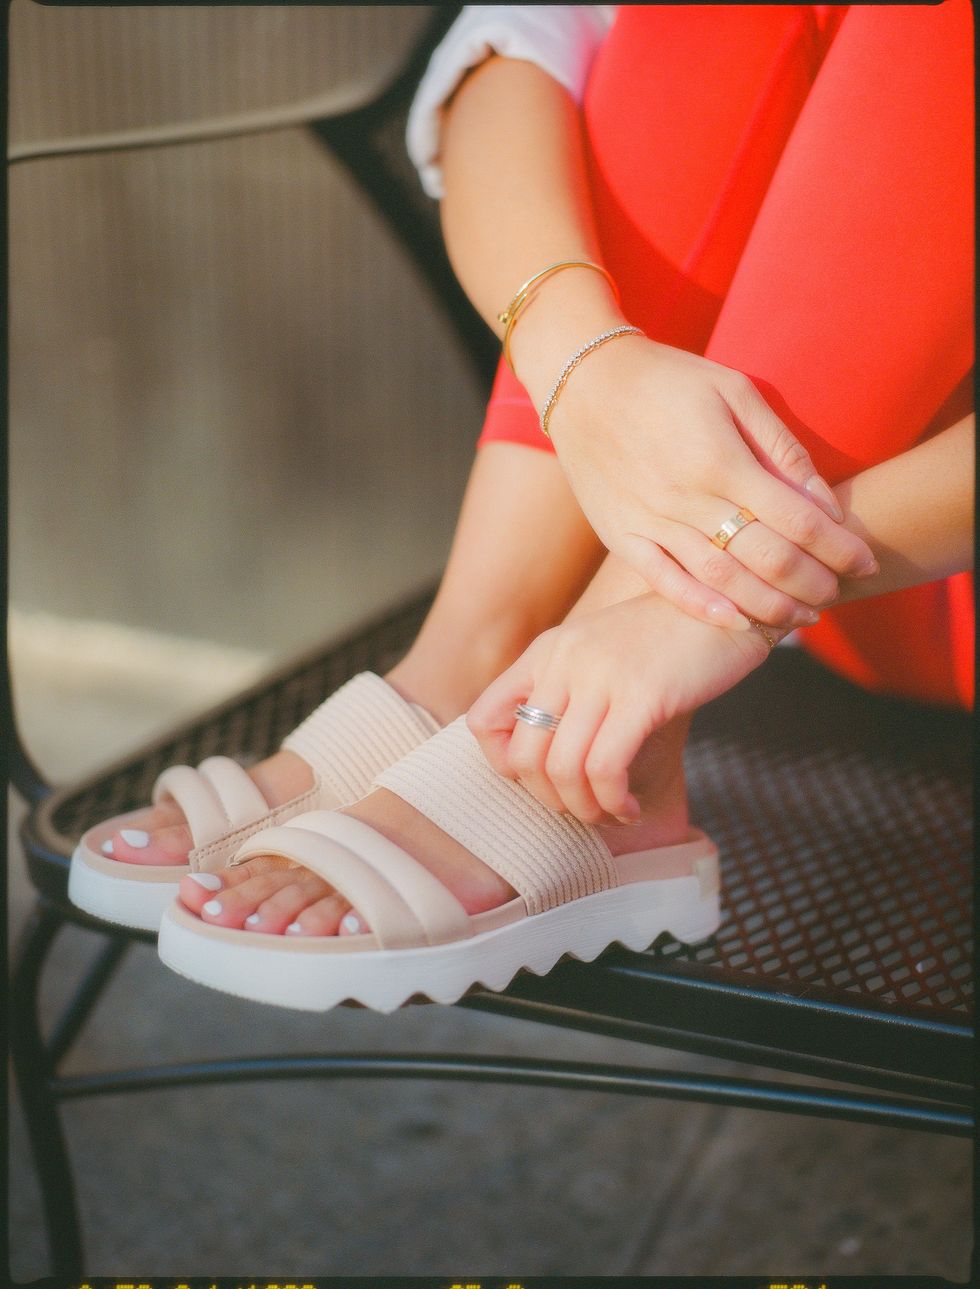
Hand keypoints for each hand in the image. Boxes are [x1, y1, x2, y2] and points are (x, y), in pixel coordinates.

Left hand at [467, 593, 772, 824]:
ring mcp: (601, 675)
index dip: (502, 765)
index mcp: (546, 652)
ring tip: (612, 813)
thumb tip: (541, 759)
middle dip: (550, 800)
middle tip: (583, 808)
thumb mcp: (599, 654)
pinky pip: (605, 767)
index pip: (483, 720)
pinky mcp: (643, 694)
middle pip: (523, 757)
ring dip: (586, 808)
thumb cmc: (666, 641)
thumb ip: (566, 690)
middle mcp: (563, 661)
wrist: (726, 603)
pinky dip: (613, 800)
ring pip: (563, 769)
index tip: (542, 779)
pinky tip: (630, 807)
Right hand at [540, 335, 877, 629]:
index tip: (864, 560)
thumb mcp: (734, 391)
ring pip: (720, 578)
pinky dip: (702, 606)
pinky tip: (736, 620)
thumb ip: (780, 448)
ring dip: (767, 604)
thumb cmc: (668, 379)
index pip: (797, 518)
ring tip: (799, 617)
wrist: (584, 382)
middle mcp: (686, 498)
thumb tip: (822, 502)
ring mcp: (650, 521)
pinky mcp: (621, 535)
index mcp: (721, 459)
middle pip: (765, 557)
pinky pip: (664, 582)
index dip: (838, 547)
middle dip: (811, 582)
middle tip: (836, 595)